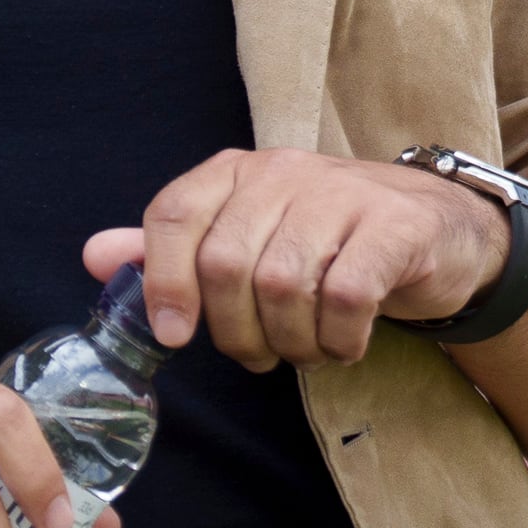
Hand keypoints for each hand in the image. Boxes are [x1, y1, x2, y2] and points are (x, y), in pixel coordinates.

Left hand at [85, 148, 512, 370]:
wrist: (432, 226)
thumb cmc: (325, 239)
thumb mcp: (245, 237)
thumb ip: (172, 250)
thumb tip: (96, 257)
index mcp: (236, 172)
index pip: (174, 213)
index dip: (163, 280)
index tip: (174, 336)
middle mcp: (283, 172)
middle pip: (226, 264)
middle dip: (236, 332)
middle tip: (260, 355)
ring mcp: (341, 194)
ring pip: (283, 285)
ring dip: (291, 341)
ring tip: (307, 349)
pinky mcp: (393, 226)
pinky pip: (346, 295)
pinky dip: (339, 337)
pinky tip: (346, 343)